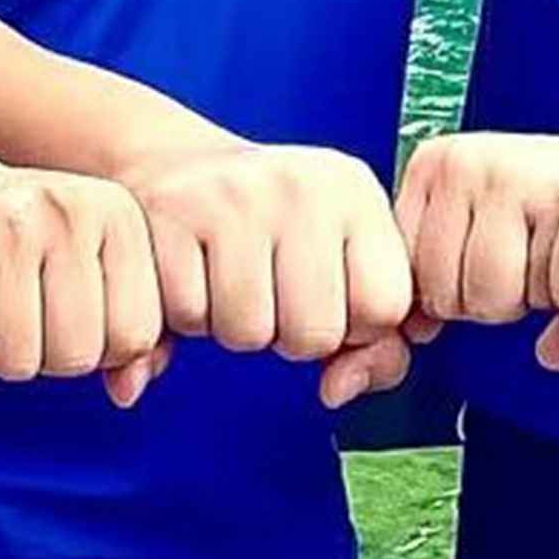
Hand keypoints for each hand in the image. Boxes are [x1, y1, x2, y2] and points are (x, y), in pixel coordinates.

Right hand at [0, 148, 171, 403]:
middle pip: (78, 354)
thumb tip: (127, 393)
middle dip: (44, 353)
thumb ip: (122, 327)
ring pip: (20, 361)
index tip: (65, 307)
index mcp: (117, 212)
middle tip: (18, 307)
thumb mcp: (81, 256)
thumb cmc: (13, 232)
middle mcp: (69, 208)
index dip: (96, 345)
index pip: (135, 336)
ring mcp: (10, 220)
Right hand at [123, 139, 416, 399]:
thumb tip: (335, 392)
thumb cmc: (272, 230)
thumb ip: (376, 345)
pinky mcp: (172, 212)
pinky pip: (188, 316)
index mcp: (354, 190)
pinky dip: (186, 314)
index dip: (356, 325)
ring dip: (235, 328)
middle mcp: (299, 185)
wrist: (182, 165)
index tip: (329, 295)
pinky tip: (194, 272)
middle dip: (290, 335)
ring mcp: (233, 195)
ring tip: (232, 280)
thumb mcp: (340, 261)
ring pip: (247, 335)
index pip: (386, 306)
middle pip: (314, 335)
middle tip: (272, 290)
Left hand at [396, 125, 558, 328]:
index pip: (405, 273)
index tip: (480, 264)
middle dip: (481, 298)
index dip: (448, 289)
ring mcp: (503, 177)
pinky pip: (535, 290)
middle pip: (441, 291)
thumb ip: (436, 279)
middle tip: (518, 263)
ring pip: (484, 295)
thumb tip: (416, 332)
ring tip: (540, 260)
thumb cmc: (546, 211)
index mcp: (432, 166)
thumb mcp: (476, 229)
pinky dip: (556, 293)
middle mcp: (460, 164)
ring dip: (520, 298)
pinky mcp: (553, 200)